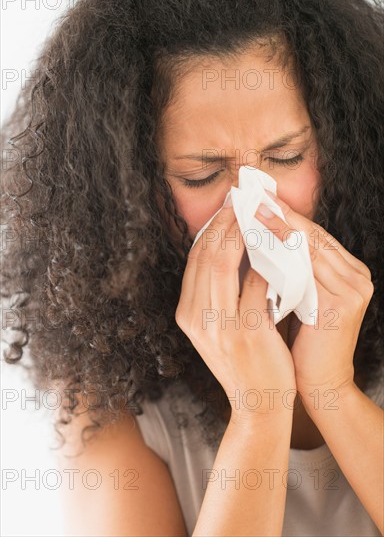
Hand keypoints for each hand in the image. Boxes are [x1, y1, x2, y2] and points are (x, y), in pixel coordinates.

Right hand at [175, 202, 296, 420]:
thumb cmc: (241, 362)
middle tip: (241, 201)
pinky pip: (256, 285)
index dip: (210, 230)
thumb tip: (232, 247)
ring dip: (242, 234)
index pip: (194, 260)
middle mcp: (197, 318)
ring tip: (256, 214)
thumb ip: (216, 293)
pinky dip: (266, 262)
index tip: (225, 210)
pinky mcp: (248, 332)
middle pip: (206, 256)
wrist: (257, 406)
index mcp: (187, 314)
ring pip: (225, 264)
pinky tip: (278, 246)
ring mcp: (221, 326)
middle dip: (224, 223)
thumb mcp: (216, 328)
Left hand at [256, 191, 373, 402]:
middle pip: (313, 235)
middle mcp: (356, 276)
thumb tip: (258, 236)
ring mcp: (353, 290)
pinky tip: (259, 245)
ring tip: (252, 213)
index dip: (285, 215)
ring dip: (278, 229)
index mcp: (348, 271)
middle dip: (280, 215)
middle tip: (252, 197)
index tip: (259, 198)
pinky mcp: (343, 306)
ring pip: (310, 249)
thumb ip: (291, 269)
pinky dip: (282, 257)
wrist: (320, 383)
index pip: (313, 234)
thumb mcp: (300, 296)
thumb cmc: (303, 340)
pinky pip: (306, 273)